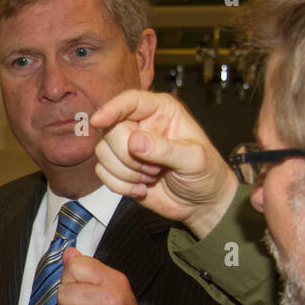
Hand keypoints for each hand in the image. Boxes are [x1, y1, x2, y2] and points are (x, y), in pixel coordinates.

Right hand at [91, 89, 237, 237]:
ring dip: (126, 173)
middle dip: (129, 156)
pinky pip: (102, 173)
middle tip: (154, 168)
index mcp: (162, 111)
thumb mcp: (194, 160)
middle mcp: (141, 125)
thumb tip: (135, 142)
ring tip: (151, 177)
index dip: (112, 109)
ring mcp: (128, 147)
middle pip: (112, 131)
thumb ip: (166, 149)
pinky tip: (141, 188)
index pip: (130, 101)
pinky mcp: (120, 168)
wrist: (201, 203)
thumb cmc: (206, 174)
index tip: (99, 120)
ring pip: (103, 152)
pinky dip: (120, 185)